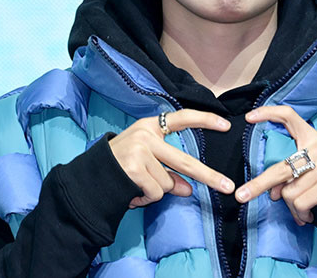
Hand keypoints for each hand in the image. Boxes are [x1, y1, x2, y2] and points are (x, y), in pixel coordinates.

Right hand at [109, 109, 234, 207]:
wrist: (88, 177)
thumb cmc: (120, 166)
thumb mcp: (146, 162)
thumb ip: (169, 172)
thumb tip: (188, 188)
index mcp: (150, 126)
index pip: (182, 118)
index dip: (205, 120)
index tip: (226, 125)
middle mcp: (146, 135)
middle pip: (185, 161)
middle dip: (208, 176)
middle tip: (227, 186)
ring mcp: (139, 150)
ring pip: (167, 183)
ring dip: (155, 191)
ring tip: (136, 185)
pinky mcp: (134, 168)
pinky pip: (155, 192)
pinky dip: (146, 198)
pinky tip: (132, 191)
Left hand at [234, 105, 316, 224]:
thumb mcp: (310, 169)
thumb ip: (289, 175)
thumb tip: (274, 193)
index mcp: (312, 138)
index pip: (289, 116)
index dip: (269, 113)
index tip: (249, 117)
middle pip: (281, 168)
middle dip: (259, 185)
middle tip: (241, 195)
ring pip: (289, 193)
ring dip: (292, 207)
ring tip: (303, 208)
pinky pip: (300, 204)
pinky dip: (301, 213)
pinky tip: (309, 213)